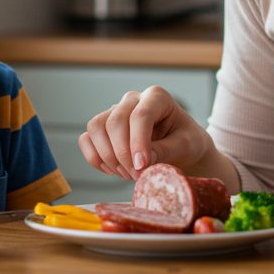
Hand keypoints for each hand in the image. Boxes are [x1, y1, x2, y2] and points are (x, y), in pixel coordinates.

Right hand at [78, 86, 213, 180]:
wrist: (181, 148)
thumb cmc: (186, 142)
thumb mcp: (186, 145)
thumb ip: (166, 150)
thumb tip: (142, 160)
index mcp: (157, 97)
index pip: (140, 115)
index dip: (138, 142)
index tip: (141, 167)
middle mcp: (133, 100)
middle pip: (115, 121)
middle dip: (123, 154)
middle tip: (138, 176)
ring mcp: (115, 112)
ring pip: (96, 127)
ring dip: (108, 156)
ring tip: (127, 174)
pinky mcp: (103, 127)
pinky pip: (86, 139)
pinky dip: (95, 158)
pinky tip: (114, 170)